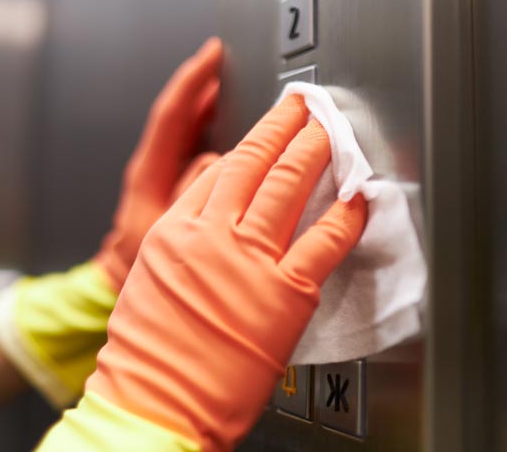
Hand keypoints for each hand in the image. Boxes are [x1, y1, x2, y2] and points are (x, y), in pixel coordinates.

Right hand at [85, 94, 366, 450]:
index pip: (216, 173)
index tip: (264, 134)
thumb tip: (205, 218)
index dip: (248, 146)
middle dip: (282, 126)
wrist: (154, 401)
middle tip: (302, 104)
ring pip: (286, 187)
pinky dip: (345, 215)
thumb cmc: (147, 354)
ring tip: (330, 129)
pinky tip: (359, 196)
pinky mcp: (284, 293)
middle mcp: (211, 235)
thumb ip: (179, 243)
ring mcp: (248, 261)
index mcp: (174, 231)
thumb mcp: (148, 282)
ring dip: (313, 151)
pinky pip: (322, 242)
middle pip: (253, 163)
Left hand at [94, 37, 222, 290]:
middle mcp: (153, 165)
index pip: (171, 115)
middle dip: (202, 85)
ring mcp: (161, 171)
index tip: (212, 56)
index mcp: (149, 171)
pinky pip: (192, 143)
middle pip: (179, 113)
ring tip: (233, 85)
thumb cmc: (140, 259)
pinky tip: (229, 125)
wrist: (120, 277)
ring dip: (207, 105)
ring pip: (186, 126)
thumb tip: (217, 159)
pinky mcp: (171, 180)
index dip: (192, 82)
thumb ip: (189, 193)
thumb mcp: (165, 229)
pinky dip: (210, 127)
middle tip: (228, 61)